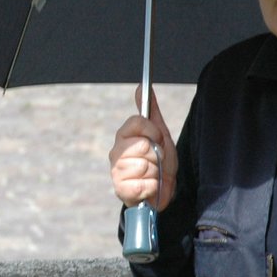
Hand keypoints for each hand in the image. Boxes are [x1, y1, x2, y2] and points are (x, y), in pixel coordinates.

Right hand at [109, 87, 177, 210]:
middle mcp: (116, 152)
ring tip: (152, 175)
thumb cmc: (158, 162)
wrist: (160, 191)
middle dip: (156, 154)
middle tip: (155, 160)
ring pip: (145, 165)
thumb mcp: (159, 133)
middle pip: (143, 145)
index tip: (158, 139)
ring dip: (155, 172)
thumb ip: (151, 111)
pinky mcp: (121, 190)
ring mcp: (117, 171)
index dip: (152, 131)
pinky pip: (145, 184)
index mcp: (124, 135)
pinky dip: (153, 187)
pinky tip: (148, 187)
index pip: (137, 122)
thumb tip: (141, 85)